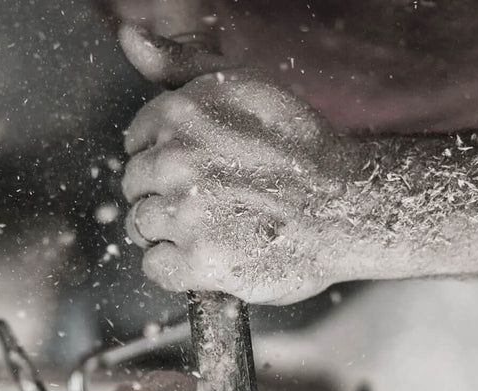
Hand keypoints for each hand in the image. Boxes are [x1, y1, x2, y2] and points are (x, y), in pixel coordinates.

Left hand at [120, 25, 363, 304]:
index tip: (197, 170)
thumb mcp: (244, 86)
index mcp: (182, 113)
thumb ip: (180, 62)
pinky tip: (208, 255)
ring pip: (140, 225)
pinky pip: (155, 266)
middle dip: (163, 194)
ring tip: (213, 227)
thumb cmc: (299, 148)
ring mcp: (186, 214)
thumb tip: (128, 36)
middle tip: (210, 202)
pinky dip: (175, 267)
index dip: (164, 159)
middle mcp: (176, 160)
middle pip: (135, 185)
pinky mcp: (199, 262)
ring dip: (168, 231)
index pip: (136, 143)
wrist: (349, 207)